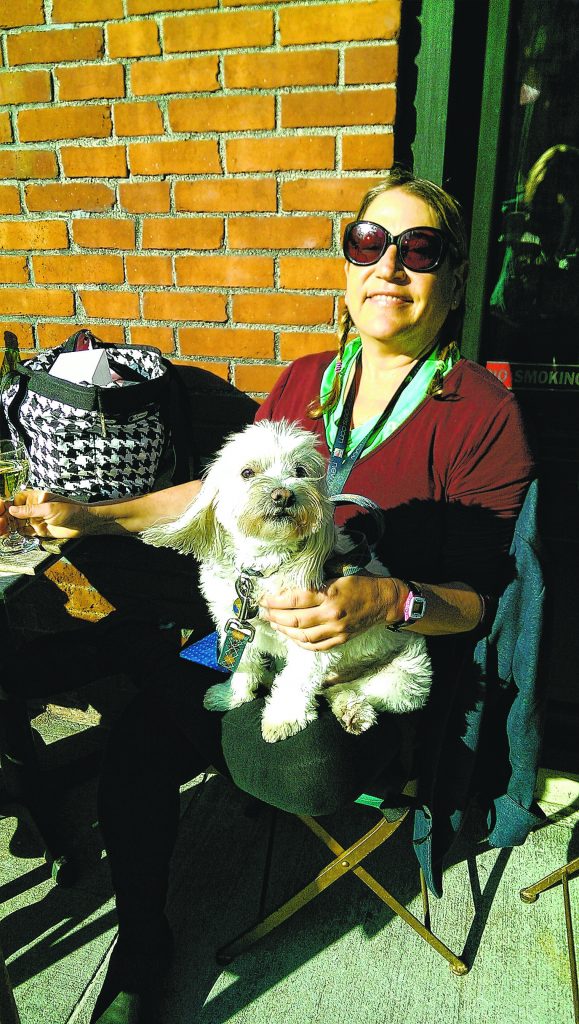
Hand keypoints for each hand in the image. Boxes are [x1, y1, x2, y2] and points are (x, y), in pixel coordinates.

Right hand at [6, 489, 89, 539]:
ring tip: (7, 530)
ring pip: (20, 522)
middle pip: (17, 511)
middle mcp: (35, 508)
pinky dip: (21, 533)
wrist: (83, 523)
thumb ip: (29, 510)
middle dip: (10, 517)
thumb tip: (11, 509)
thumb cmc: (69, 510)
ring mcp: (37, 519)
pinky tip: (16, 534)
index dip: (12, 504)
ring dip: (14, 526)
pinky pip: (26, 532)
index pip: (19, 498)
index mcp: (37, 497)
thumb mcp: (48, 509)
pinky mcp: (40, 530)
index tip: (5, 511)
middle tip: (4, 523)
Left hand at [260, 573, 405, 650]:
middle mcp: (332, 614)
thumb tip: (291, 575)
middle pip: (294, 620)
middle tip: (264, 610)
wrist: (385, 600)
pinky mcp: (341, 639)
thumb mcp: (340, 570)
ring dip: (284, 630)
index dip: (275, 600)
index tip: (264, 598)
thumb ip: (318, 574)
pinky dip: (299, 642)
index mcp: (330, 593)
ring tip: (273, 622)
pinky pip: (315, 646)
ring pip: (302, 636)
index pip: (295, 599)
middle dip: (275, 616)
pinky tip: (290, 635)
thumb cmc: (362, 580)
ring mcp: (337, 630)